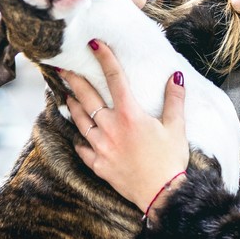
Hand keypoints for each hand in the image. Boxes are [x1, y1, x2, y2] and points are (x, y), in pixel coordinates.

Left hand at [61, 40, 187, 211]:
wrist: (161, 194)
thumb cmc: (170, 160)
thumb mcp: (177, 128)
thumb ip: (174, 100)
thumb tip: (176, 77)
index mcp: (130, 114)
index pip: (114, 78)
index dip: (104, 58)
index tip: (93, 44)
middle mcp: (111, 127)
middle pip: (87, 97)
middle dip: (74, 80)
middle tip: (63, 68)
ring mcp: (101, 146)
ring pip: (80, 120)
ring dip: (72, 105)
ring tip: (65, 94)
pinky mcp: (98, 164)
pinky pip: (82, 147)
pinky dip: (79, 138)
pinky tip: (77, 133)